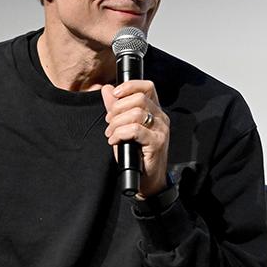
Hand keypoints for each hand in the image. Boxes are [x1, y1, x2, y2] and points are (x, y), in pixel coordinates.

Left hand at [101, 80, 168, 197]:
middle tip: (109, 122)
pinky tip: (114, 141)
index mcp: (154, 111)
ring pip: (137, 113)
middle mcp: (160, 118)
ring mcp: (161, 130)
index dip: (130, 86)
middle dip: (118, 108)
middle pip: (139, 98)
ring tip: (111, 133)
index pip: (147, 87)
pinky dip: (120, 133)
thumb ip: (115, 108)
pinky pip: (136, 130)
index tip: (115, 94)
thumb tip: (106, 89)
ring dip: (117, 123)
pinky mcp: (157, 143)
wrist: (146, 180)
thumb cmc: (136, 155)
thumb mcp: (123, 127)